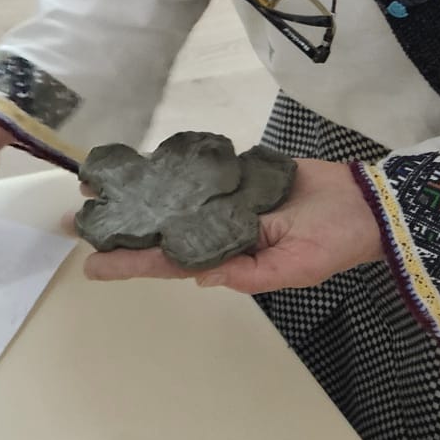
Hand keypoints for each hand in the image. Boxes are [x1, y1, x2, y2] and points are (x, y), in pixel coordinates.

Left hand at [80, 159, 384, 291]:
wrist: (365, 202)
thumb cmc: (333, 242)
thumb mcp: (296, 269)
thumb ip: (248, 274)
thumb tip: (200, 277)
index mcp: (227, 257)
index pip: (168, 263)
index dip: (130, 263)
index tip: (91, 264)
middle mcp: (217, 229)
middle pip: (158, 228)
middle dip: (119, 225)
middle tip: (74, 217)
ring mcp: (223, 199)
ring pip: (169, 197)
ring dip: (135, 192)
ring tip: (96, 185)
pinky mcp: (234, 172)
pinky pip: (195, 170)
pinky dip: (167, 166)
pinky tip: (138, 162)